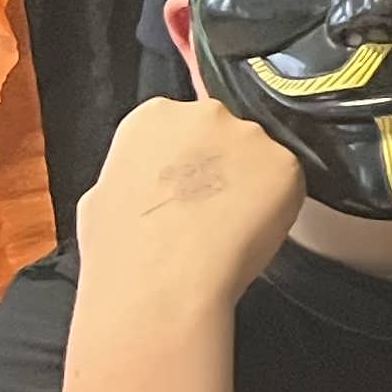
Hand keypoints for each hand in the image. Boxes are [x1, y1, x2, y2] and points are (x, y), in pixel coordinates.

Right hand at [74, 97, 302, 312]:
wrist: (161, 278)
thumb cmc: (123, 246)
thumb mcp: (105, 194)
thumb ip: (137, 172)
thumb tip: (147, 182)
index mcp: (155, 116)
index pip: (181, 127)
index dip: (185, 161)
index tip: (184, 186)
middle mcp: (206, 114)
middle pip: (223, 136)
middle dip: (221, 166)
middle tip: (209, 208)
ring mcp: (250, 136)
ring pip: (257, 159)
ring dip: (250, 184)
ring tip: (228, 225)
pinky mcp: (285, 165)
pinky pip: (286, 184)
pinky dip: (277, 206)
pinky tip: (250, 231)